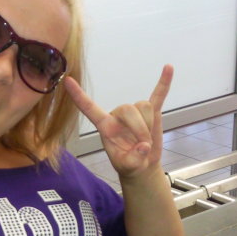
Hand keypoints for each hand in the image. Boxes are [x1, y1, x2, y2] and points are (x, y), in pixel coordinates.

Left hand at [64, 64, 172, 178]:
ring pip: (144, 106)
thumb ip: (134, 159)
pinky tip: (168, 68)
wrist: (143, 166)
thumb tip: (144, 147)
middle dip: (139, 129)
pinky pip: (158, 95)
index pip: (89, 108)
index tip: (67, 81)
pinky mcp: (152, 112)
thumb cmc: (129, 164)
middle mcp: (118, 115)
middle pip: (128, 108)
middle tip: (143, 146)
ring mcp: (135, 113)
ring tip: (147, 140)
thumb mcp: (128, 167)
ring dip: (149, 124)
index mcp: (105, 126)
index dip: (79, 96)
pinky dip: (164, 83)